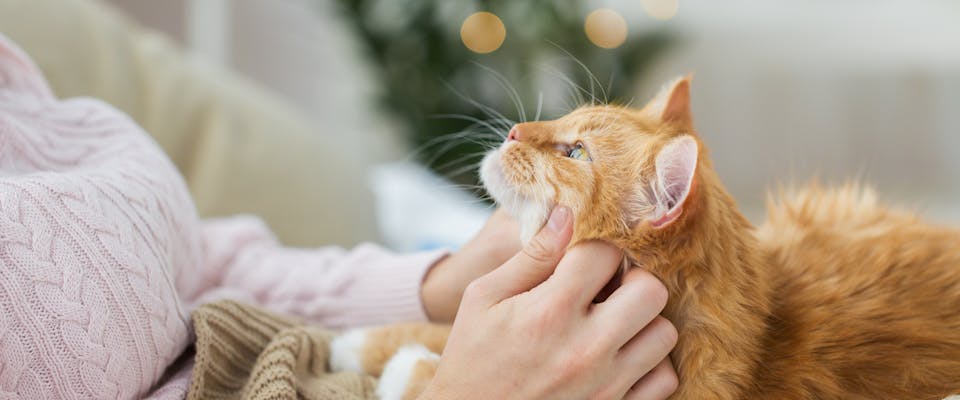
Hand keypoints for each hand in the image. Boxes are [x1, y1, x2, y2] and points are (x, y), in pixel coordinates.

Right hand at [420, 207, 678, 399]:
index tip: (585, 254)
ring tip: (613, 320)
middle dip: (631, 278)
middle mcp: (586, 348)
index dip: (597, 245)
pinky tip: (620, 354)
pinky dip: (650, 363)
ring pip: (664, 333)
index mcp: (550, 312)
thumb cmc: (472, 357)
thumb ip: (531, 257)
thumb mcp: (484, 298)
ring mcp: (607, 384)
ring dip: (643, 320)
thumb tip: (567, 215)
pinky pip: (665, 378)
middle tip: (608, 284)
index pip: (606, 253)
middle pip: (651, 289)